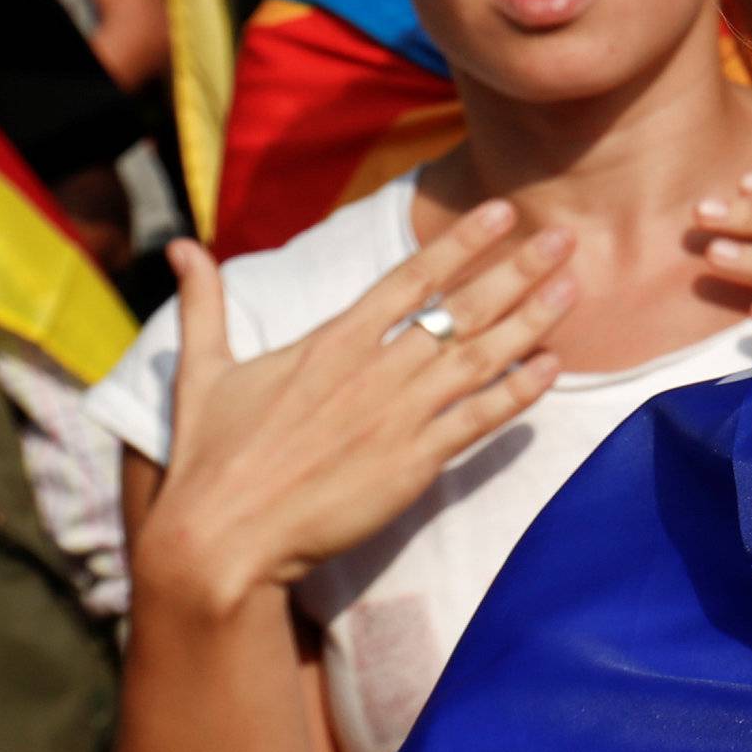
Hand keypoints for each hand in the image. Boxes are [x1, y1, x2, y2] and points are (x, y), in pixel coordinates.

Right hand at [133, 201, 574, 613]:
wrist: (218, 540)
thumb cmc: (210, 458)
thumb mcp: (202, 369)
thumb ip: (204, 303)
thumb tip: (179, 246)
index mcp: (331, 341)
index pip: (411, 276)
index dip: (462, 242)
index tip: (504, 212)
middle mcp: (374, 370)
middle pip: (461, 308)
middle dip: (518, 269)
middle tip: (565, 236)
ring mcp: (397, 417)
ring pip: (479, 357)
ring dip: (531, 320)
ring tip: (573, 286)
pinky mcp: (412, 465)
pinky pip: (477, 421)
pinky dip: (517, 392)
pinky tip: (551, 367)